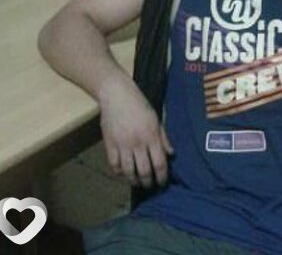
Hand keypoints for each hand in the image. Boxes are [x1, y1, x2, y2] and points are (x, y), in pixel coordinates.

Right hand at [98, 74, 173, 188]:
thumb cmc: (139, 105)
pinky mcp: (109, 144)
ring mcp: (122, 145)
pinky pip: (114, 165)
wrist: (117, 95)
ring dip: (134, 180)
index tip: (162, 183)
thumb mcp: (156, 119)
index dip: (162, 176)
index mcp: (151, 135)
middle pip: (144, 171)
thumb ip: (164, 137)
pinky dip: (119, 173)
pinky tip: (124, 174)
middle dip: (148, 182)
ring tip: (138, 182)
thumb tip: (171, 154)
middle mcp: (137, 142)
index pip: (159, 163)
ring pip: (128, 172)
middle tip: (150, 185)